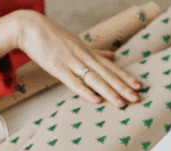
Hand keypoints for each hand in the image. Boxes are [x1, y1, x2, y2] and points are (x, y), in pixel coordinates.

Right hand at [0, 11, 142, 107]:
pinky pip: (74, 82)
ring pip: (94, 79)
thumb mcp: (78, 43)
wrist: (30, 27)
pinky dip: (85, 91)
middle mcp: (83, 57)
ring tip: (122, 103)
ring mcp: (71, 62)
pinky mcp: (57, 67)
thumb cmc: (53, 37)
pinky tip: (96, 100)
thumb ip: (96, 52)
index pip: (111, 67)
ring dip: (109, 91)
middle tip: (138, 98)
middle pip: (107, 74)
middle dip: (123, 87)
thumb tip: (113, 56)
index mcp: (88, 52)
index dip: (125, 76)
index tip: (140, 85)